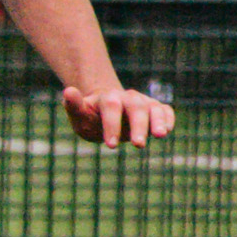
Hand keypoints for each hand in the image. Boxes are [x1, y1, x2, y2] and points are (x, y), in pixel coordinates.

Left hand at [61, 85, 176, 147]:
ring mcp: (144, 102)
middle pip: (136, 107)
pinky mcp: (156, 109)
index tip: (110, 145)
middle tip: (137, 145)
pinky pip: (165, 110)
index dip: (111, 125)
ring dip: (158, 121)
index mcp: (108, 98)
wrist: (105, 112)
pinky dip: (168, 118)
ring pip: (153, 108)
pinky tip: (167, 130)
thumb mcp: (79, 115)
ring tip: (160, 135)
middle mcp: (128, 97)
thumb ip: (74, 105)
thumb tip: (68, 91)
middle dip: (138, 125)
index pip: (111, 107)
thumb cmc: (91, 117)